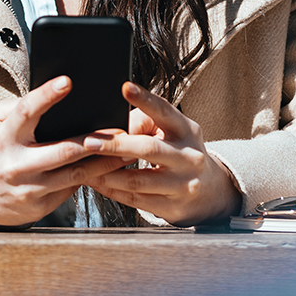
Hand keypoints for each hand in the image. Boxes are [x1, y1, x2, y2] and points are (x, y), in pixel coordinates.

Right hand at [0, 76, 127, 225]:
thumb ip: (18, 106)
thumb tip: (51, 94)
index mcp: (3, 137)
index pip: (25, 112)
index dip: (46, 96)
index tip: (67, 82)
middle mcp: (16, 164)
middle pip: (62, 150)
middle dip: (93, 141)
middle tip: (119, 130)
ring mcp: (29, 188)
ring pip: (74, 175)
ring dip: (104, 163)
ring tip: (127, 150)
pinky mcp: (40, 206)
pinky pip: (70, 189)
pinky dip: (92, 178)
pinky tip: (110, 169)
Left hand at [83, 82, 241, 226]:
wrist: (211, 191)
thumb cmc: (182, 153)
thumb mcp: (175, 132)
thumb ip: (147, 124)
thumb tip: (113, 126)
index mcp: (187, 131)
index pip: (165, 111)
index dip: (145, 99)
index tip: (125, 88)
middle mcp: (188, 157)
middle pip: (148, 149)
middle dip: (115, 145)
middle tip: (89, 141)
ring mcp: (182, 185)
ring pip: (137, 179)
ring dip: (106, 173)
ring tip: (84, 165)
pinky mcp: (172, 207)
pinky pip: (136, 200)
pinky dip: (112, 191)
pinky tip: (97, 182)